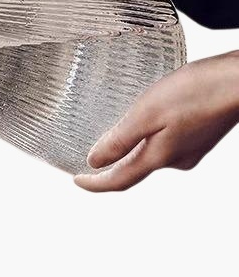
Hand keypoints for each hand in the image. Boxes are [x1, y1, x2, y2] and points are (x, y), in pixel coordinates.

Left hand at [75, 52, 238, 191]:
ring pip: (151, 153)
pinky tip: (146, 119)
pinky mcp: (199, 135)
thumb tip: (94, 161)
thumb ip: (120, 140)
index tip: (77, 180)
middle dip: (112, 164)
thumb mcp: (146, 114)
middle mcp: (176, 159)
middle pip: (135, 167)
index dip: (95, 184)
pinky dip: (148, 135)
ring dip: (130, 147)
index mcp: (160, 157)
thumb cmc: (196, 92)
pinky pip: (165, 141)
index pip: (120, 180)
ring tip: (112, 133)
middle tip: (88, 154)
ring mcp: (190, 148)